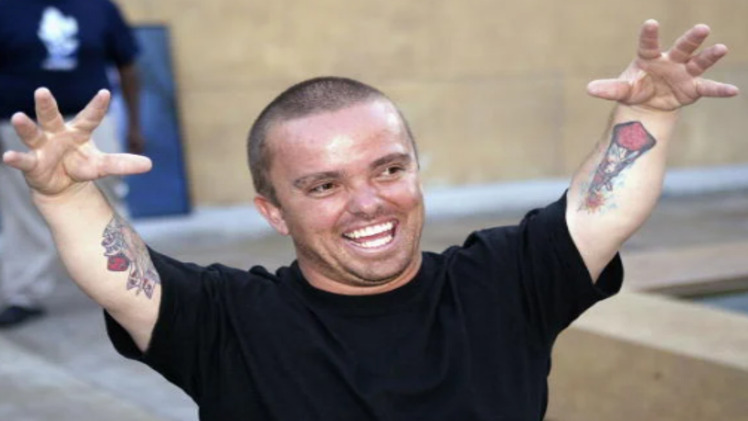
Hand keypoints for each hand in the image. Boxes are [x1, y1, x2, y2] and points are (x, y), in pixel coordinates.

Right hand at [1, 88, 151, 197]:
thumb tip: (150, 164)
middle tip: (42, 91)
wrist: (61, 184)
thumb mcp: (102, 166)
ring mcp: (42, 147)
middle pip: (51, 117)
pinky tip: (7, 157)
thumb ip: (123, 163)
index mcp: (78, 132)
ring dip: (25, 126)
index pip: (90, 117)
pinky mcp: (32, 164)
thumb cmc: (81, 166)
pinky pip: (23, 160)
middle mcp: (57, 134)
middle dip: (46, 105)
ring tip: (18, 116)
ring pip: (33, 133)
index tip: (106, 92)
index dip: (97, 106)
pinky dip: (15, 159)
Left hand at [587, 19, 738, 111]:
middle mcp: (670, 60)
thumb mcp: (622, 90)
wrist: (648, 104)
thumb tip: (589, 89)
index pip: (648, 44)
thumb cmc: (635, 89)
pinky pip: (708, 87)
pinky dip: (720, 89)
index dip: (649, 34)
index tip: (651, 23)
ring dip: (710, 55)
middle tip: (702, 28)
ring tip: (722, 48)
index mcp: (650, 57)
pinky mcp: (693, 88)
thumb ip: (609, 88)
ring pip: (698, 61)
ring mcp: (684, 72)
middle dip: (692, 39)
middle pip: (682, 47)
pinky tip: (734, 91)